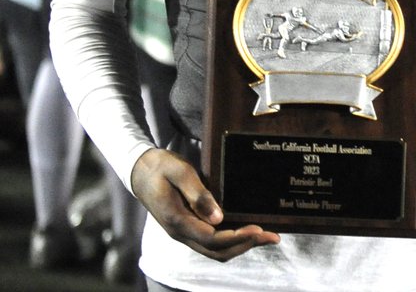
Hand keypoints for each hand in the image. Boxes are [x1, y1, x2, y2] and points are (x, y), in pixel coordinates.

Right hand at [130, 148, 279, 260]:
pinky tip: (246, 232)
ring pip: (214, 251)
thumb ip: (198, 194)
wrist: (139, 171)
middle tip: (272, 237)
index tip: (259, 229)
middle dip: (246, 245)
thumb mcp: (180, 173)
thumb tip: (219, 218)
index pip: (212, 238)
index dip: (237, 237)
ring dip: (240, 246)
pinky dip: (231, 242)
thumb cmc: (161, 168)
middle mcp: (181, 233)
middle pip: (216, 251)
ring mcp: (184, 233)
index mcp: (178, 221)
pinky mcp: (188, 228)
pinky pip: (211, 243)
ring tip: (265, 236)